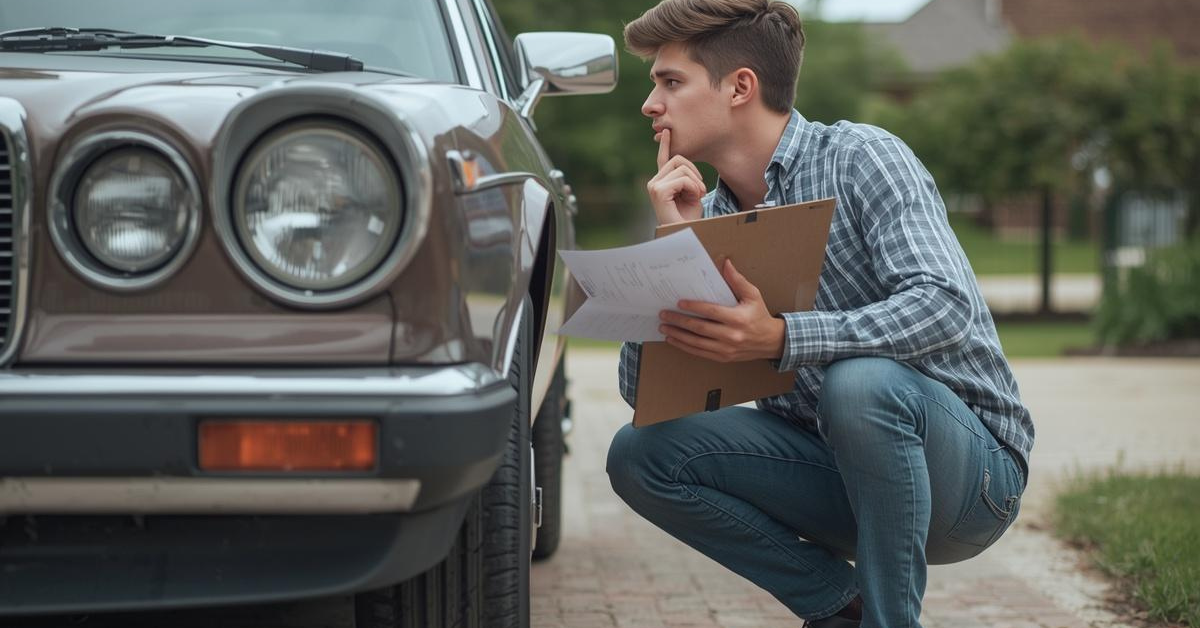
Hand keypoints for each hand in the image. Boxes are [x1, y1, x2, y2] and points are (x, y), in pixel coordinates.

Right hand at [646, 129, 704, 224]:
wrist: (686, 234)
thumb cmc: (690, 218)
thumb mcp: (692, 194)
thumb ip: (688, 179)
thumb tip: (687, 166)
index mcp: (660, 182)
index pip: (663, 159)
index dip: (666, 145)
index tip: (667, 132)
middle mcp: (654, 182)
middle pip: (678, 160)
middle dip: (695, 173)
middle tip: (701, 191)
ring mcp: (654, 186)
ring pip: (682, 167)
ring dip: (696, 182)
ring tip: (697, 196)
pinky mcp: (658, 191)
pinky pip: (683, 178)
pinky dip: (693, 187)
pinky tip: (694, 198)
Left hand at [658, 259, 785, 362]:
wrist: (770, 341)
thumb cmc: (759, 315)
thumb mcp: (753, 295)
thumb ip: (737, 280)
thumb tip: (725, 263)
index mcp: (738, 319)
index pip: (712, 312)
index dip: (694, 307)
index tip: (679, 303)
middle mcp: (732, 336)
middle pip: (700, 328)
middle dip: (679, 321)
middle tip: (664, 314)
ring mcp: (726, 349)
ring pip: (696, 343)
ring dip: (678, 335)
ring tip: (664, 328)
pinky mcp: (722, 357)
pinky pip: (699, 352)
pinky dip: (684, 346)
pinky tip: (673, 340)